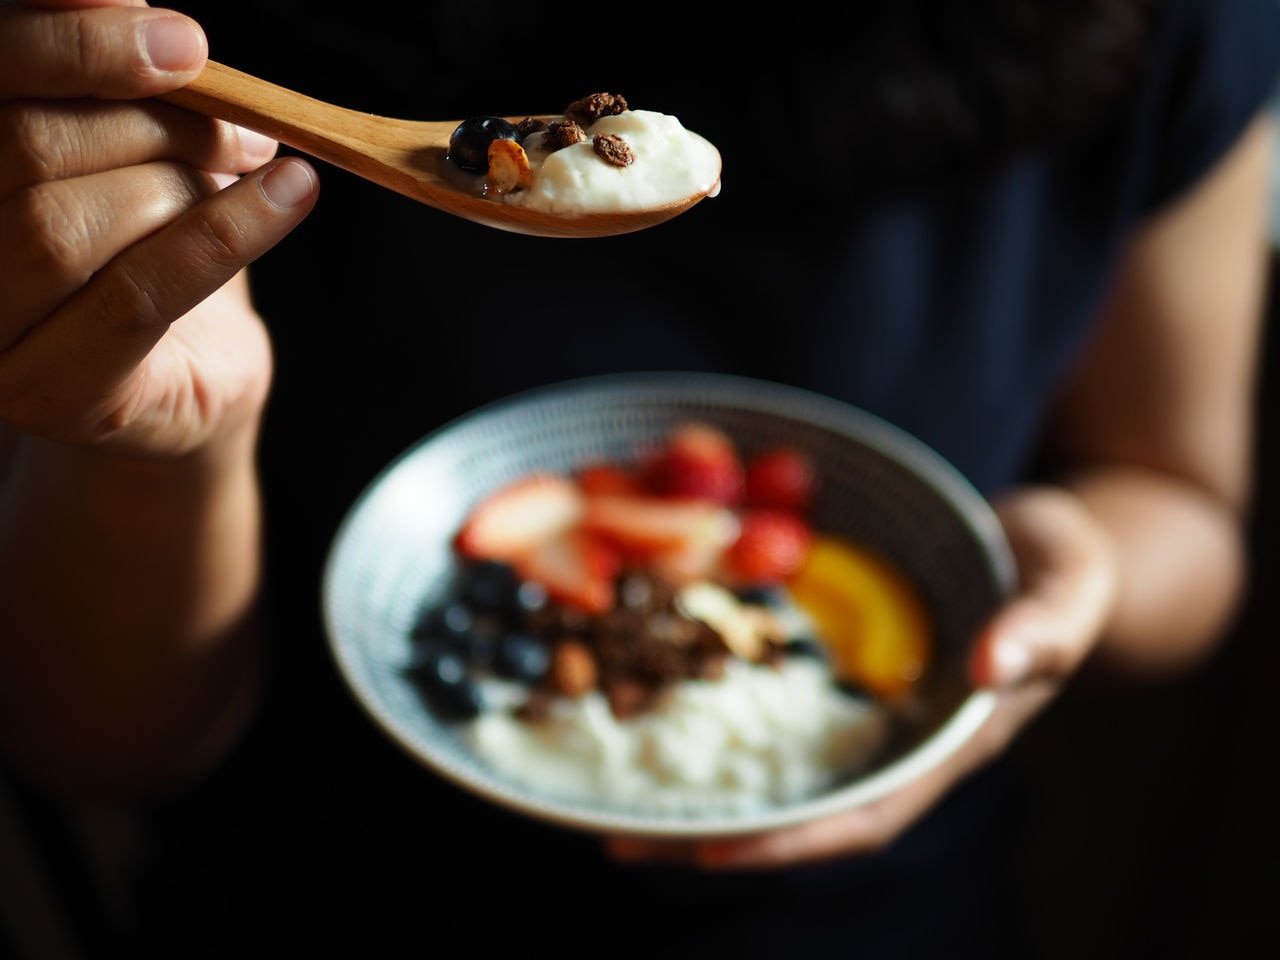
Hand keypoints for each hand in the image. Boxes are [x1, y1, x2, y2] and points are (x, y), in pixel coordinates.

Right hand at [0, 0, 317, 455]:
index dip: (69, 42)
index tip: (179, 37)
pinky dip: (228, 233)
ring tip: (253, 169)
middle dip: (153, 120)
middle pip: (24, 148)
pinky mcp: (50, 395)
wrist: (185, 388)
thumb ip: (104, 83)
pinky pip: (138, 294)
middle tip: (241, 127)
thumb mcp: (127, 152)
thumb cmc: (146, 255)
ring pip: (66, 225)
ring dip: (185, 182)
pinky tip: (293, 196)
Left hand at [604, 484, 1117, 869]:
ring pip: (773, 763)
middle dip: (714, 831)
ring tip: (609, 789)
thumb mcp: (1069, 585)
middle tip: (618, 838)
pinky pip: (771, 701)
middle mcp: (894, 737)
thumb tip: (997, 662)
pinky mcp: (842, 667)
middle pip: (798, 806)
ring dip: (698, 784)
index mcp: (946, 743)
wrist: (1044, 542)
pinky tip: (655, 695)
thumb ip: (1045, 627)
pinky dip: (714, 712)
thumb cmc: (1064, 569)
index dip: (791, 841)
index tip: (710, 851)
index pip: (864, 816)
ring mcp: (864, 706)